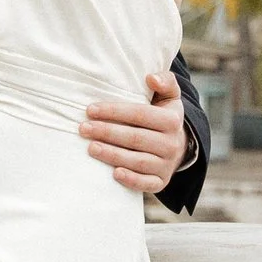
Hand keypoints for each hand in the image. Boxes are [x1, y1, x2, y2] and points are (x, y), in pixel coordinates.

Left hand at [82, 68, 191, 194]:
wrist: (178, 145)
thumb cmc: (163, 115)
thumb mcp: (169, 96)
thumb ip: (165, 80)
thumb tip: (151, 77)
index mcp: (172, 120)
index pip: (140, 115)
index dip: (114, 111)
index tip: (90, 109)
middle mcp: (172, 144)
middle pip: (136, 138)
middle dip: (107, 133)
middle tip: (83, 128)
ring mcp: (167, 165)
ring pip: (138, 161)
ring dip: (113, 155)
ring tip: (91, 148)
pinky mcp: (161, 181)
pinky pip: (147, 184)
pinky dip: (131, 180)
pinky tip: (114, 174)